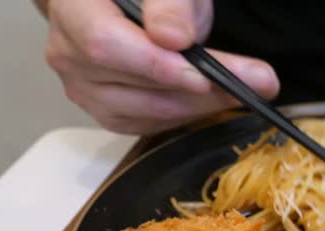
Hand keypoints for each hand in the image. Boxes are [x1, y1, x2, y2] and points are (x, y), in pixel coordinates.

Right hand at [44, 0, 278, 133]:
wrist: (130, 5)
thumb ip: (173, 3)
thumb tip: (174, 36)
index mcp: (72, 7)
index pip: (105, 44)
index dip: (157, 65)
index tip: (206, 73)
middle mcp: (67, 51)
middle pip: (133, 84)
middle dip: (202, 88)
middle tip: (257, 82)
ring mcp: (83, 88)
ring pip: (147, 111)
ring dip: (203, 105)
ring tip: (245, 89)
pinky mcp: (107, 113)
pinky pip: (150, 125)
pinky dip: (189, 114)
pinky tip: (215, 99)